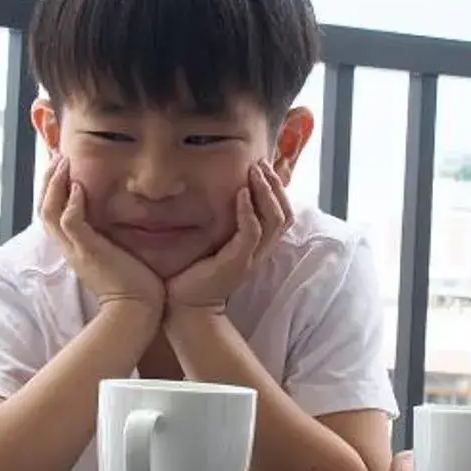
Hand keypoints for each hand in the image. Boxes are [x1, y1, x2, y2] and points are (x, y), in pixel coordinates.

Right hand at [40, 158, 163, 315]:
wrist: (136, 309)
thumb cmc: (134, 284)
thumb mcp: (115, 255)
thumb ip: (110, 238)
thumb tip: (121, 220)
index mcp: (74, 248)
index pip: (53, 215)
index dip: (53, 191)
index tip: (61, 169)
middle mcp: (69, 248)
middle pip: (44, 209)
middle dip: (48, 181)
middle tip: (57, 157)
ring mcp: (76, 249)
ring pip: (50, 212)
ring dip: (55, 184)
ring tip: (63, 163)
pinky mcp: (88, 251)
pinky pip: (70, 222)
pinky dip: (71, 202)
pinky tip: (78, 186)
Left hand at [166, 161, 291, 316]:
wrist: (186, 306)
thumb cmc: (196, 273)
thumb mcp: (214, 242)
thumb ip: (223, 224)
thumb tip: (220, 196)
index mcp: (258, 246)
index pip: (282, 214)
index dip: (279, 190)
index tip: (266, 166)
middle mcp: (260, 251)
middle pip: (284, 214)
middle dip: (275, 185)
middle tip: (261, 164)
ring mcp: (252, 257)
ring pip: (275, 220)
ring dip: (266, 192)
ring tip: (255, 172)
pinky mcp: (237, 262)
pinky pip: (252, 232)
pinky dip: (248, 210)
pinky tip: (241, 193)